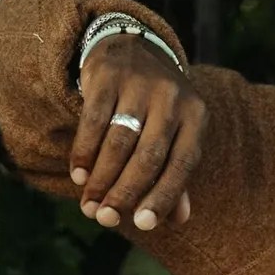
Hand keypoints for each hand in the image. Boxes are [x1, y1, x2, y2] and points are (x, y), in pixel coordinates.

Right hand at [70, 32, 204, 230]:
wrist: (133, 49)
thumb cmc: (158, 107)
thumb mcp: (176, 133)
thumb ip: (176, 174)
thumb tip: (178, 220)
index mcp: (197, 117)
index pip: (182, 164)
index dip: (163, 196)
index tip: (143, 224)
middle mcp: (173, 99)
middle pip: (149, 156)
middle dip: (125, 192)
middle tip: (105, 219)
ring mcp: (141, 85)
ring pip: (119, 142)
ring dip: (101, 178)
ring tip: (89, 205)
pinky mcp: (109, 76)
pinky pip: (93, 121)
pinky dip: (84, 152)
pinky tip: (78, 175)